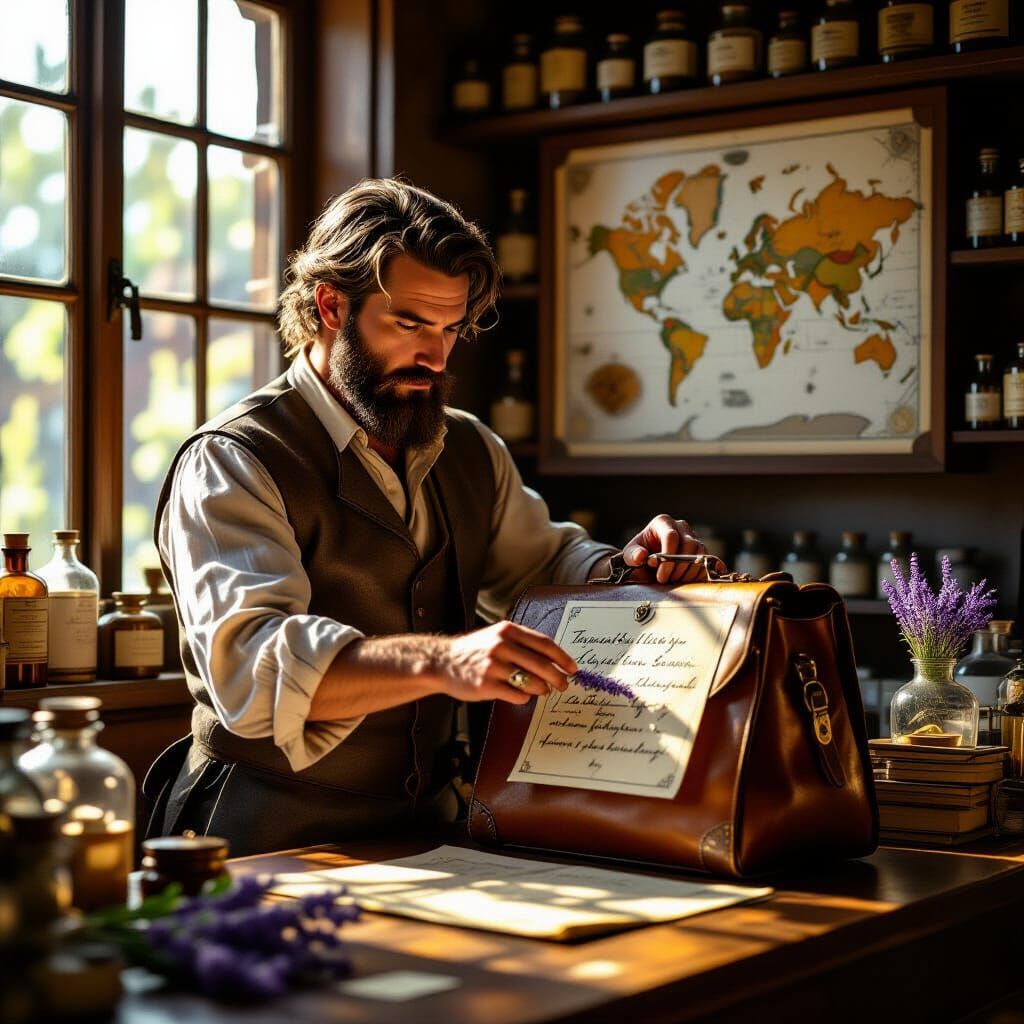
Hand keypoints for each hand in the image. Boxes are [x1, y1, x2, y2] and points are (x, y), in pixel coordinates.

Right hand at [437, 621, 577, 704]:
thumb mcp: (498, 636)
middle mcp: (501, 646)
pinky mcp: (485, 686)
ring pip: (532, 682)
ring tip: (542, 690)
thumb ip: (523, 644)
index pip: (544, 644)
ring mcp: (493, 666)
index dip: (562, 658)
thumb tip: (556, 660)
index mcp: (507, 630)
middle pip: (542, 665)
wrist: (443, 662)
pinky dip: (524, 697)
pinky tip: (520, 693)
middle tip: (564, 685)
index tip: (573, 668)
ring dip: (542, 689)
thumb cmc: (476, 651)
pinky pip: (517, 695)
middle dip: (558, 678)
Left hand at [622, 514, 725, 583]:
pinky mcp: (701, 551)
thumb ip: (633, 555)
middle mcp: (681, 527)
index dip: (668, 558)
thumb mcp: (630, 554)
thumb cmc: (640, 554)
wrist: (648, 561)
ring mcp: (694, 538)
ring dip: (689, 571)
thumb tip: (641, 556)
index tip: (661, 576)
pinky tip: (692, 581)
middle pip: (689, 544)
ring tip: (675, 581)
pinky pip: (709, 560)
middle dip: (678, 566)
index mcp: (663, 522)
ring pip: (700, 553)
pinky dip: (702, 572)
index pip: (671, 536)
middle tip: (667, 580)